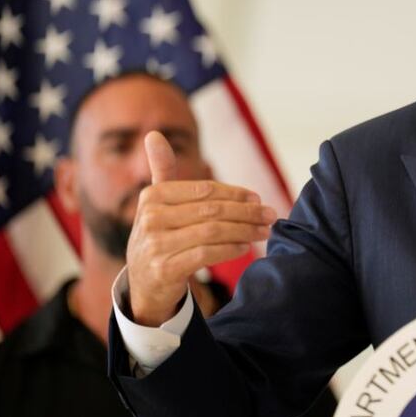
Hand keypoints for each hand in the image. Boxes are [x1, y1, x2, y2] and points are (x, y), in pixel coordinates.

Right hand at [126, 131, 276, 325]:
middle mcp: (151, 219)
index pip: (205, 190)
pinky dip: (230, 249)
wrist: (144, 283)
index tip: (258, 199)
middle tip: (271, 215)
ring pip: (213, 232)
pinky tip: (245, 246)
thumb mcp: (158, 202)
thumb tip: (154, 134)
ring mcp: (156, 245)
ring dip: (245, 231)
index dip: (235, 194)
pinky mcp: (164, 269)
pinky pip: (206, 254)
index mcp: (153, 196)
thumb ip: (162, 169)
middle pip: (212, 210)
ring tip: (265, 231)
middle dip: (247, 212)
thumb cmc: (160, 234)